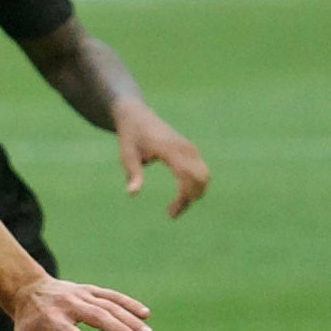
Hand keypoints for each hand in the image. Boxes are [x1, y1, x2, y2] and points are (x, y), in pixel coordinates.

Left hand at [7, 276, 151, 330]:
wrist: (30, 290)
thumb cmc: (28, 324)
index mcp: (50, 319)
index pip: (64, 328)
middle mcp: (67, 304)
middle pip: (95, 315)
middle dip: (116, 328)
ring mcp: (81, 295)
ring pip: (108, 305)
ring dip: (129, 319)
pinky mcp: (90, 290)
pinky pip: (112, 296)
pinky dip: (129, 304)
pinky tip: (146, 315)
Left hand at [115, 102, 209, 217]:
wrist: (138, 116)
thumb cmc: (130, 137)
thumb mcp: (127, 155)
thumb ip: (132, 173)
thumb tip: (132, 193)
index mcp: (169, 149)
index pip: (186, 175)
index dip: (183, 195)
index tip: (171, 212)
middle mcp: (185, 148)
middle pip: (200, 178)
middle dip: (189, 198)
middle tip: (171, 214)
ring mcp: (190, 149)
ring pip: (203, 176)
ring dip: (194, 194)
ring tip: (174, 209)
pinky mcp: (191, 151)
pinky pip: (200, 171)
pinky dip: (195, 186)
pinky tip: (181, 197)